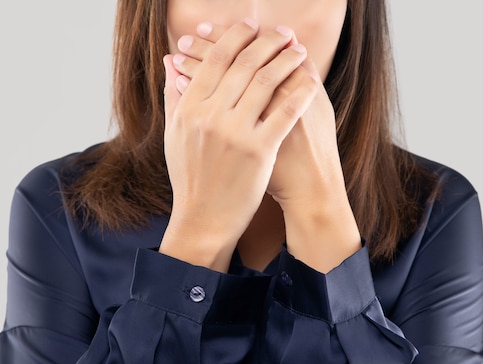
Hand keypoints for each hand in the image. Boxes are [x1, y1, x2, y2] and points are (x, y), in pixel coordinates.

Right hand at [160, 19, 319, 271]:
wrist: (203, 218)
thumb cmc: (189, 177)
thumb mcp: (173, 135)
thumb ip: (174, 96)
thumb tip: (171, 63)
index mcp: (190, 109)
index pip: (215, 60)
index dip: (236, 37)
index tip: (251, 26)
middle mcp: (211, 117)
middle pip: (244, 65)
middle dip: (267, 42)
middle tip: (283, 33)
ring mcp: (236, 134)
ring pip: (266, 83)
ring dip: (287, 61)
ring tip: (299, 50)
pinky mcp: (259, 151)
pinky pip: (284, 113)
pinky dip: (299, 93)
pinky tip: (311, 82)